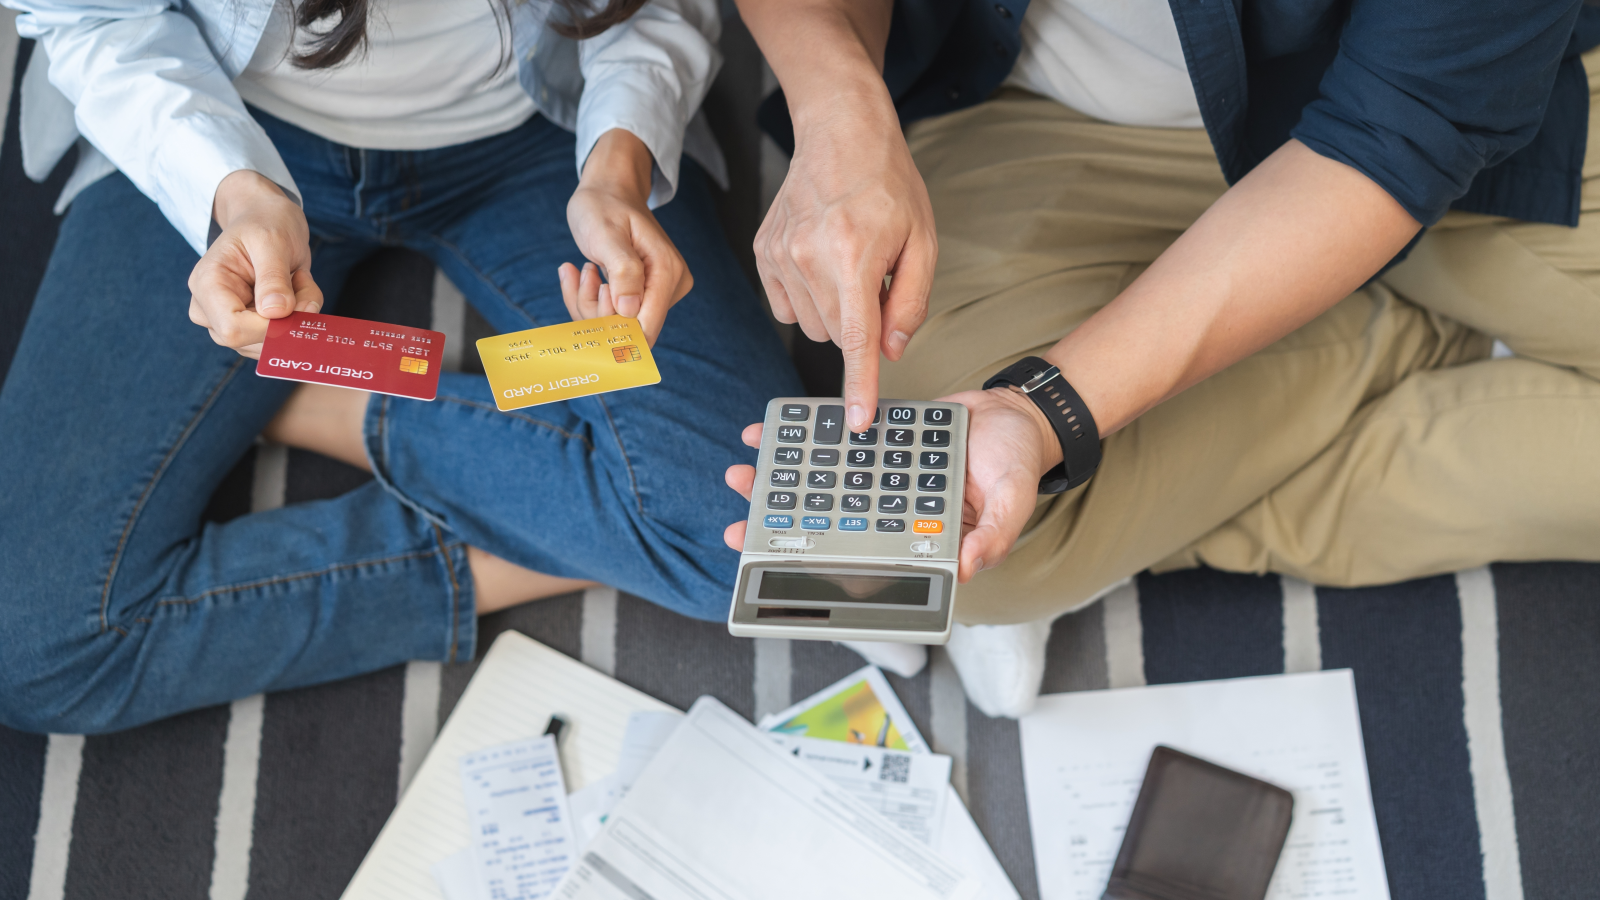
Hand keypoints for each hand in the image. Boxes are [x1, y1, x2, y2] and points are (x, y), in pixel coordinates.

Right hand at [189, 170, 320, 358]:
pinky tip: (296, 289)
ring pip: (269, 344)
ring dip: (297, 316)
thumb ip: (274, 278)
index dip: (269, 327)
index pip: (232, 329)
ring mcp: (229, 320)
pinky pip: (280, 338)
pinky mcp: (249, 327)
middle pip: (251, 342)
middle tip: (298, 279)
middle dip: (287, 318)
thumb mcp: (273, 241)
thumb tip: (276, 314)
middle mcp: (210, 308)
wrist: (267, 217)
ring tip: (296, 279)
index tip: (294, 303)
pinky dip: (300, 317)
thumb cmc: (266, 223)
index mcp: (207, 285)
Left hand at [562, 129, 691, 344]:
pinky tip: (585, 274)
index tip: (593, 296)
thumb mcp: (607, 233)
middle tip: (584, 273)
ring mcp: (658, 293)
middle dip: (595, 310)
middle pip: (628, 330)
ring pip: (616, 325)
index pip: (646, 327)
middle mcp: (670, 287)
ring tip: (584, 270)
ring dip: (589, 303)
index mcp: (667, 272)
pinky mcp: (644, 296)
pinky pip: (613, 315)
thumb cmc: (605, 205)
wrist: (609, 191)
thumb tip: (629, 311)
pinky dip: (591, 300)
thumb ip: (622, 270)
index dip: (613, 328)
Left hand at [721, 388, 1059, 583]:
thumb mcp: (1015, 499)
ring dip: (778, 488)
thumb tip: (967, 568)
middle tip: (739, 529)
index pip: (867, 571)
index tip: (781, 575)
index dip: (822, 579)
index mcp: (921, 542)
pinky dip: (798, 443)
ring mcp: (877, 485)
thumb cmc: (1019, 463)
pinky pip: (830, 450)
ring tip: (741, 476)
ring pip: (819, 493)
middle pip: (827, 534)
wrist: (1014, 412)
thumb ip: (995, 536)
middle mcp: (892, 519)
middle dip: (780, 533)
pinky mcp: (871, 449)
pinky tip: (767, 435)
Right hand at [755, 88, 937, 431]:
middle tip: (874, 281)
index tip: (856, 420)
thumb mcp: (923, 241)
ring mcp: (779, 256)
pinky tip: (820, 266)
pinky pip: (785, 307)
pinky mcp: (763, 252)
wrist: (840, 132)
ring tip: (847, 265)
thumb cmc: (889, 183)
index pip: (856, 339)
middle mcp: (808, 258)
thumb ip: (909, 302)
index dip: (859, 385)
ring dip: (832, 312)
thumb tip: (891, 351)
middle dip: (858, 324)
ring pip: (808, 325)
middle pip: (835, 336)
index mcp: (853, 256)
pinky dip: (806, 299)